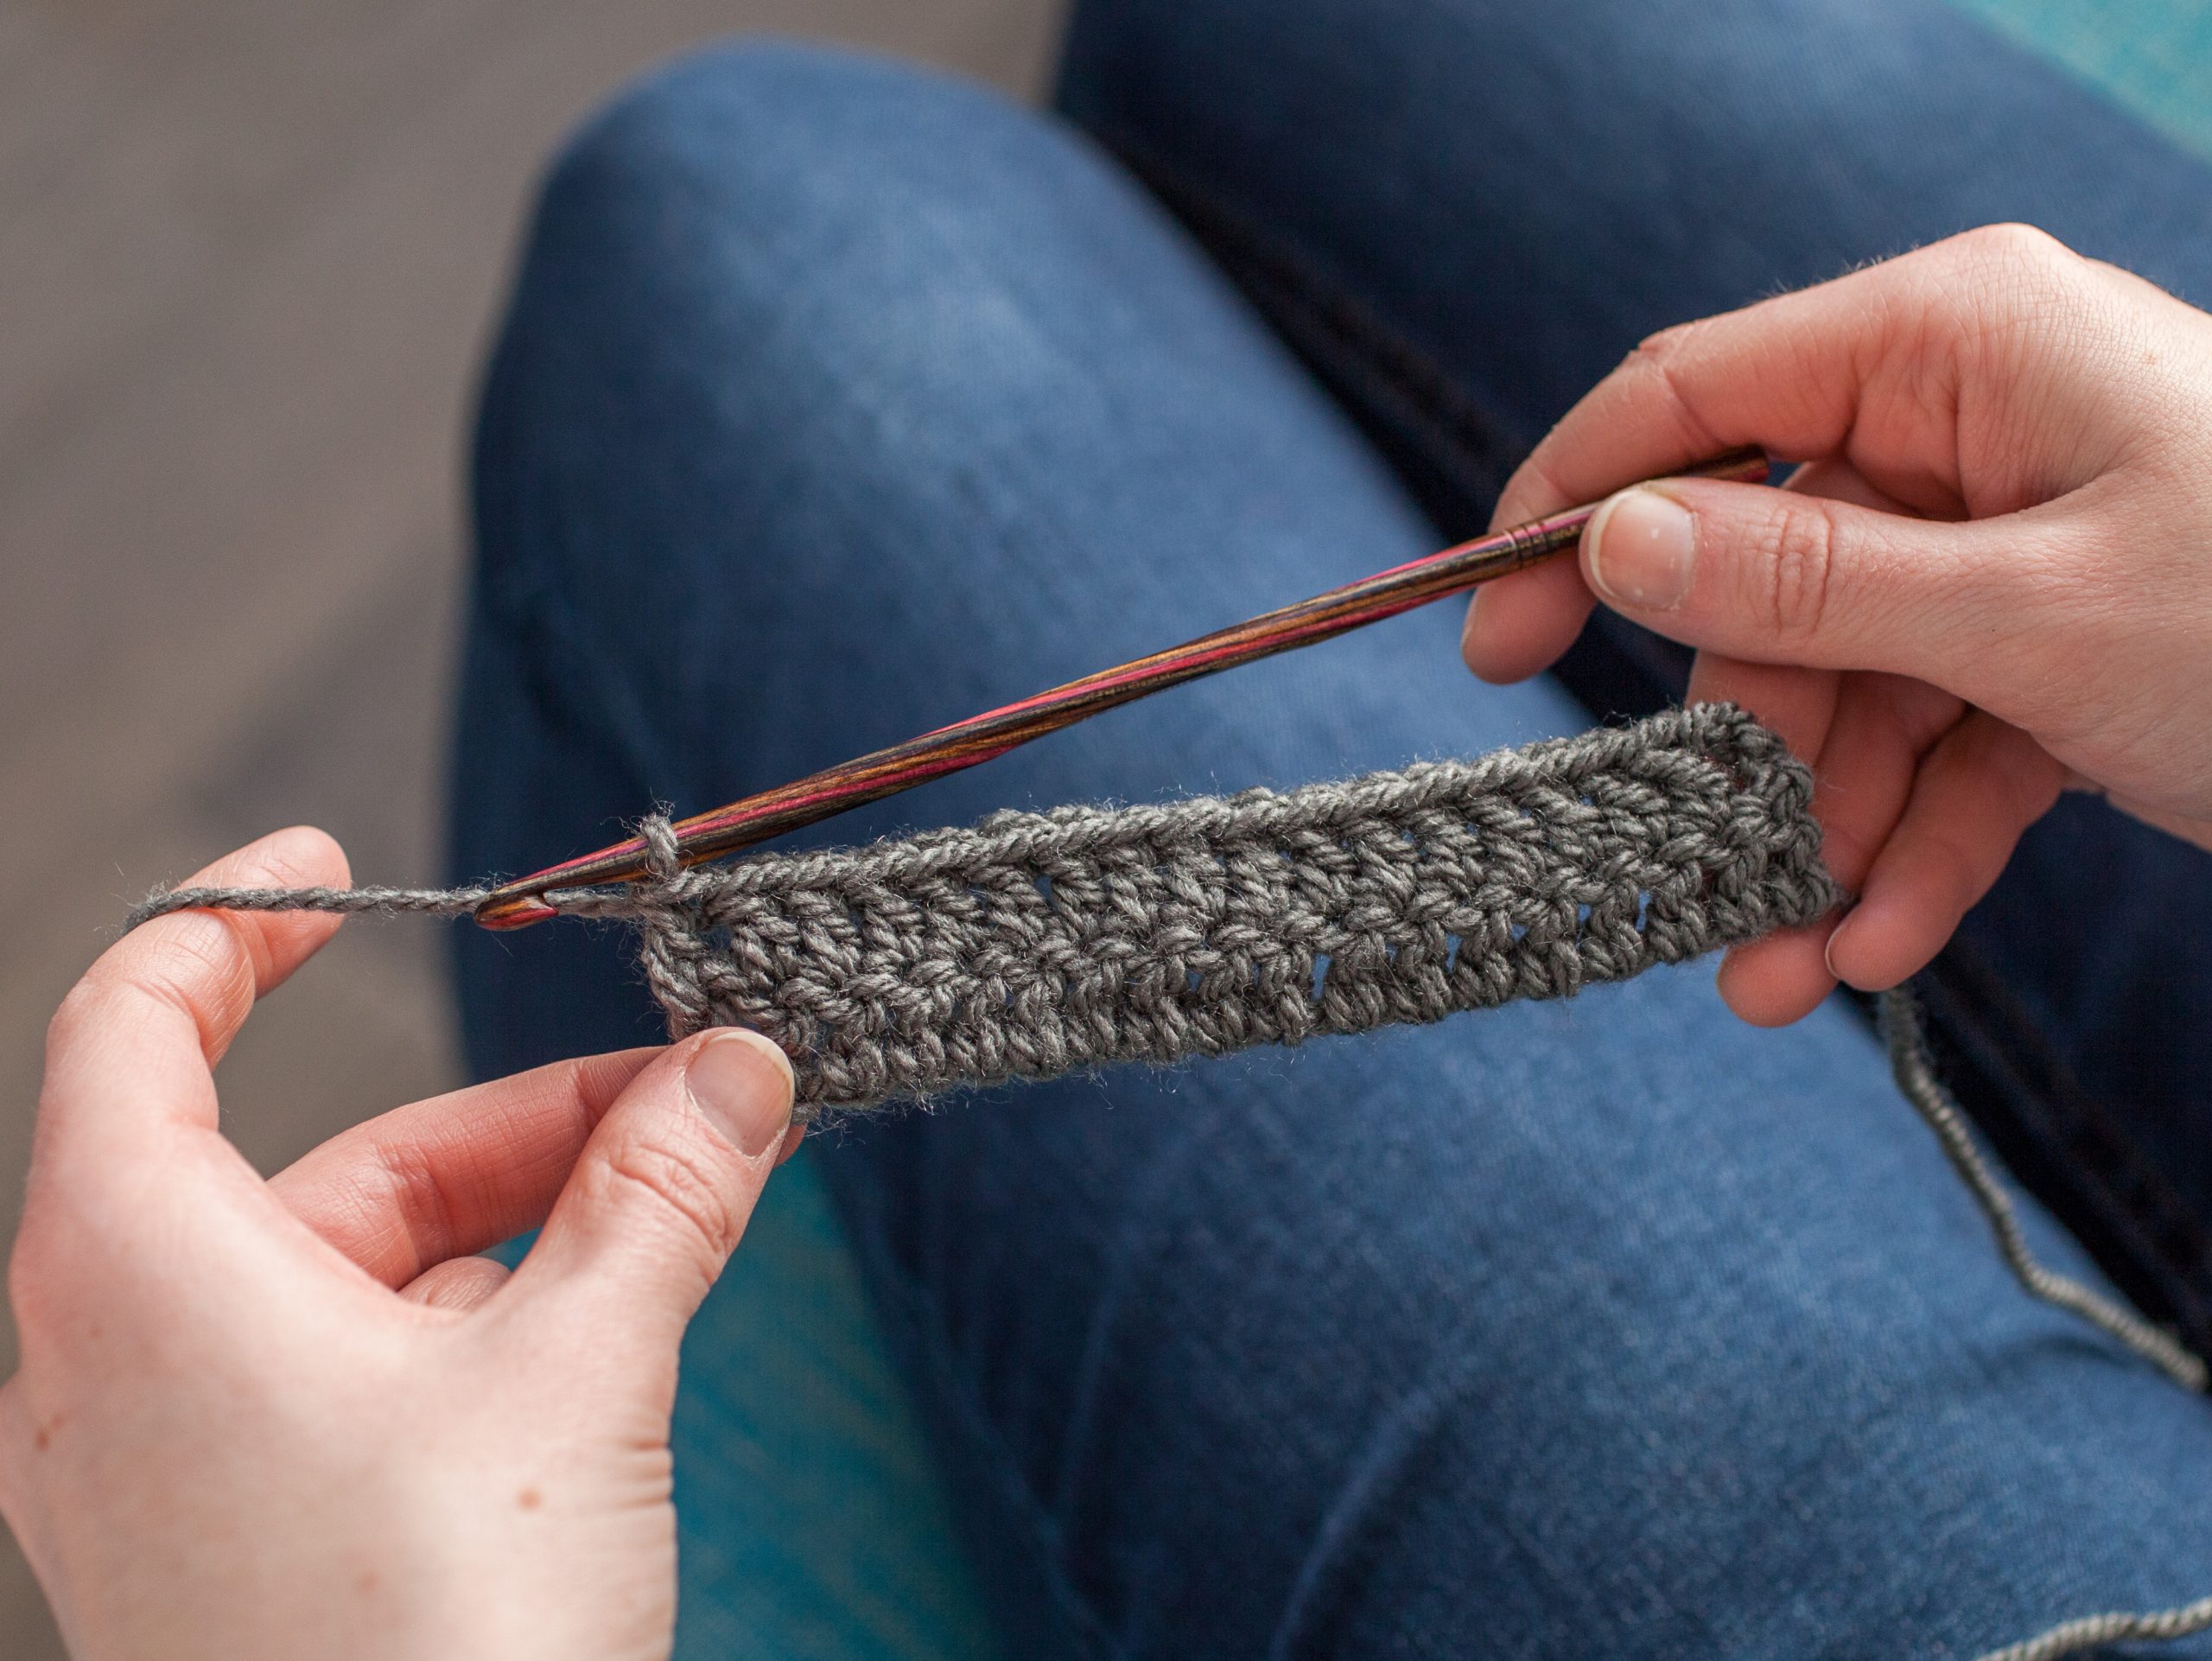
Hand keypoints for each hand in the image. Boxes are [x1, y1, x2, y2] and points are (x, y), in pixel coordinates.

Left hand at [0, 828, 799, 1659]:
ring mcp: (178, 1469)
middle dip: (511, 1121)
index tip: (343, 866)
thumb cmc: (428, 1650)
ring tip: (685, 1208)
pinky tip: (612, 1335)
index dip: (241, 923)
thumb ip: (659, 1198)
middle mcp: (124, 1361)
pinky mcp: (248, 1551)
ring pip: (357, 1278)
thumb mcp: (577, 1375)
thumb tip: (737, 1071)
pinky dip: (484, 1330)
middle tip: (679, 1098)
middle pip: (320, 1164)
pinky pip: (360, 1380)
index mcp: (137, 1274)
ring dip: (523, 1227)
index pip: (136, 1025)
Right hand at [1462, 224, 2211, 1025]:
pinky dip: (1906, 847)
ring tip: (1780, 977)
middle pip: (1763, 581)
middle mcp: (1963, 429)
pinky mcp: (2054, 646)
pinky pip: (1937, 742)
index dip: (1572, 513)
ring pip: (1846, 688)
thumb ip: (1806, 583)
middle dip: (1736, 750)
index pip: (1693, 399)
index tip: (1484, 641)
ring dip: (1814, 836)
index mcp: (1947, 347)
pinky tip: (1872, 951)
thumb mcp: (2031, 612)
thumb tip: (1613, 544)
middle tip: (1690, 877)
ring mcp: (2008, 543)